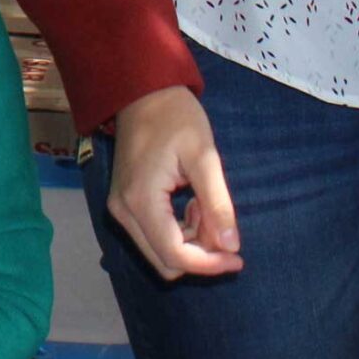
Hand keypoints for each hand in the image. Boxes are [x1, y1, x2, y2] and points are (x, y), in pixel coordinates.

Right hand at [107, 86, 240, 281]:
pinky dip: (180, 231)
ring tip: (206, 207)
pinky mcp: (125, 204)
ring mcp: (121, 208)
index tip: (238, 256)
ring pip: (160, 252)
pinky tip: (191, 204)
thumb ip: (217, 203)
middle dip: (200, 254)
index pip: (174, 254)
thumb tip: (231, 246)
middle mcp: (124, 212)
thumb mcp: (204, 157)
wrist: (142, 93)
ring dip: (191, 242)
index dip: (209, 264)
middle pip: (164, 260)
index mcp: (141, 201)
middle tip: (221, 224)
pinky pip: (154, 236)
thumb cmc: (176, 118)